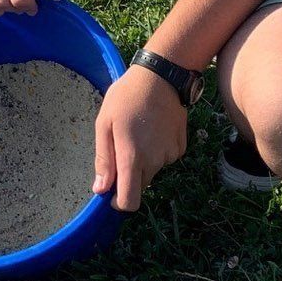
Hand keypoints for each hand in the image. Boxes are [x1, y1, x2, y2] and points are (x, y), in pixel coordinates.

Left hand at [92, 65, 189, 209]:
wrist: (161, 77)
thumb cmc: (126, 97)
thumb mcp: (104, 124)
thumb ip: (103, 160)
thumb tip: (101, 189)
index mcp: (132, 158)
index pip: (130, 201)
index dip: (119, 203)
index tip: (111, 193)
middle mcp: (154, 162)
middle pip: (139, 185)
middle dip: (128, 175)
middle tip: (121, 145)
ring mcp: (170, 155)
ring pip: (152, 171)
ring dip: (143, 161)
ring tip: (138, 131)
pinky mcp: (180, 148)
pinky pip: (164, 159)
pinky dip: (156, 151)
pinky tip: (152, 128)